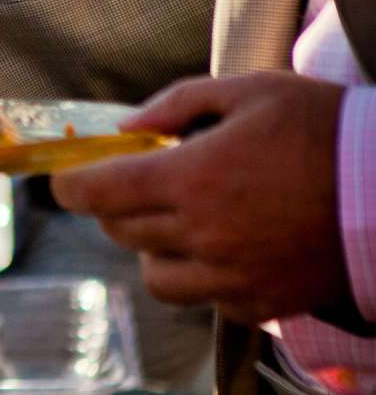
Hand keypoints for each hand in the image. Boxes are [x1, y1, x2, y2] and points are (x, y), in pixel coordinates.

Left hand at [51, 72, 350, 322]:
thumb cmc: (327, 130)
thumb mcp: (253, 91)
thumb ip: (179, 103)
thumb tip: (126, 128)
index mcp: (190, 179)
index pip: (95, 193)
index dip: (69, 186)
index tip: (67, 180)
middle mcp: (201, 235)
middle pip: (120, 232)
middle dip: (116, 207)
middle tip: (140, 187)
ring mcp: (232, 276)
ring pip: (156, 278)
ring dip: (154, 251)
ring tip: (181, 225)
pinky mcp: (263, 304)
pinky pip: (209, 301)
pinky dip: (206, 279)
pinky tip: (230, 251)